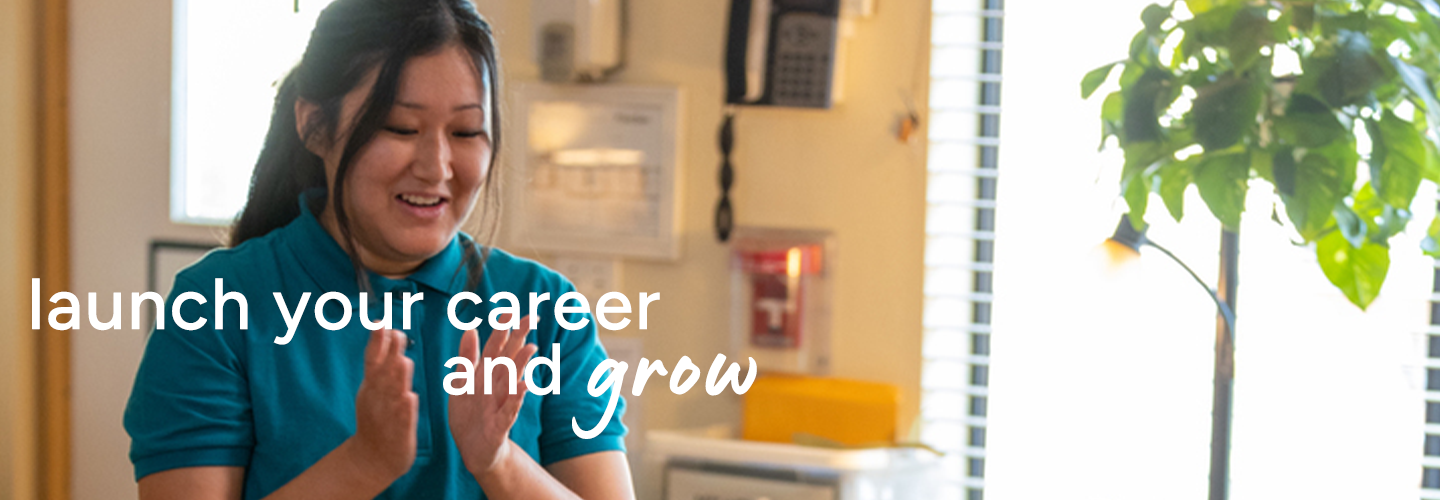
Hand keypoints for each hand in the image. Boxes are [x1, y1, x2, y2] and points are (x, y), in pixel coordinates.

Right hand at [350, 328, 418, 480]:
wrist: (371, 460)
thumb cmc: (376, 419)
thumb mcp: (373, 388)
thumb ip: (381, 362)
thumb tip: (386, 332)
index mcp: (371, 387)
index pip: (372, 360)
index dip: (376, 342)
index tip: (381, 323)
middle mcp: (377, 398)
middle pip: (382, 373)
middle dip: (389, 355)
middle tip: (396, 333)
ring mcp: (387, 415)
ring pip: (392, 393)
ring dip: (397, 378)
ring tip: (402, 361)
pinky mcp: (399, 432)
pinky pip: (402, 419)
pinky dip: (405, 409)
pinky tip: (409, 398)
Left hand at [449, 314, 538, 477]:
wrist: (472, 449)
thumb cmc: (470, 414)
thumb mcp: (462, 384)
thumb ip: (467, 357)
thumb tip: (470, 328)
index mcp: (486, 374)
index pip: (496, 348)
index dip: (502, 330)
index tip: (510, 310)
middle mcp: (497, 386)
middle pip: (509, 359)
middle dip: (519, 339)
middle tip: (531, 318)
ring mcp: (500, 404)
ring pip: (512, 381)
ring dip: (520, 365)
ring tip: (530, 347)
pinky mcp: (500, 425)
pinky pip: (509, 411)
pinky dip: (515, 399)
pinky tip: (523, 386)